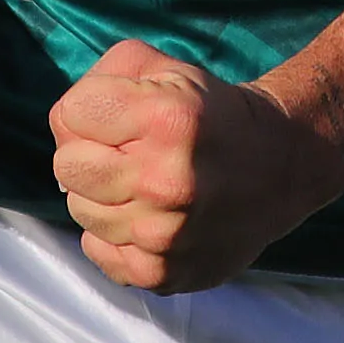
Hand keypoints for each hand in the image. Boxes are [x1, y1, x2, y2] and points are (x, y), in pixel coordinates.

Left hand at [54, 39, 343, 293]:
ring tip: (143, 184)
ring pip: (79, 209)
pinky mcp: (161, 273)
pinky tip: (147, 216)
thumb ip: (103, 76)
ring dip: (102, 194)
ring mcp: (163, 235)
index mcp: (168, 120)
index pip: (70, 113)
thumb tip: (64, 123)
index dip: (90, 108)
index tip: (120, 115)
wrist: (279, 170)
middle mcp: (165, 182)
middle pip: (66, 165)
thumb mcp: (167, 68)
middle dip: (89, 152)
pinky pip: (96, 249)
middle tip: (126, 151)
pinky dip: (113, 232)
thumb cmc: (211, 114)